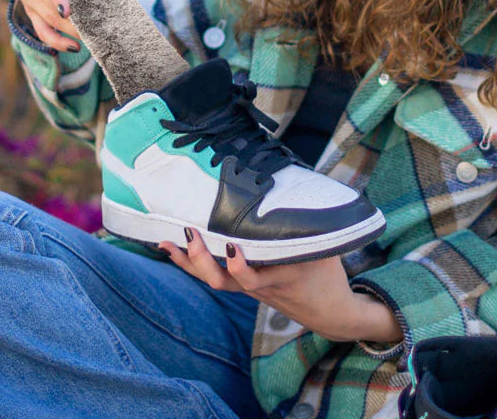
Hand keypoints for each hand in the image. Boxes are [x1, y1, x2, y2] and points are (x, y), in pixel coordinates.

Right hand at [16, 0, 123, 51]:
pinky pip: (41, 30)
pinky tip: (74, 47)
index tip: (67, 13)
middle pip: (51, 6)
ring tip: (90, 39)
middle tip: (96, 31)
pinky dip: (57, 42)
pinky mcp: (29, 12)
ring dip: (70, 32)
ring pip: (48, 20)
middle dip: (73, 21)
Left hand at [159, 231, 402, 344]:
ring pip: (214, 280)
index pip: (254, 278)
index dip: (240, 267)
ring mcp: (249, 289)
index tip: (231, 246)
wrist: (331, 313)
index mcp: (281, 275)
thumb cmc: (327, 275)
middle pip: (225, 281)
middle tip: (190, 232)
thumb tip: (298, 183)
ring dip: (188, 262)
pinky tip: (173, 249)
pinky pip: (214, 277)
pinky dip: (192, 264)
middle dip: (203, 259)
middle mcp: (259, 285)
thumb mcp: (325, 248)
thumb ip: (311, 223)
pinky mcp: (244, 286)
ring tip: (166, 242)